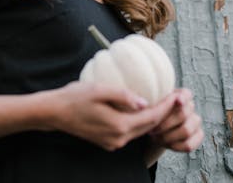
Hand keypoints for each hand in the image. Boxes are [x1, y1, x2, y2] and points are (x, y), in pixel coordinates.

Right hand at [46, 81, 184, 151]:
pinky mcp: (108, 142)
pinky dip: (140, 122)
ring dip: (152, 118)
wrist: (55, 113)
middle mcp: (119, 138)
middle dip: (163, 113)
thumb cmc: (76, 97)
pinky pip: (130, 132)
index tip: (177, 95)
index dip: (166, 107)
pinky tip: (142, 110)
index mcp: (119, 126)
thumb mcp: (100, 89)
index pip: (150, 118)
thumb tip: (145, 102)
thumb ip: (123, 96)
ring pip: (140, 130)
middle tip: (175, 98)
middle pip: (149, 127)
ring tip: (163, 102)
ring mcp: (113, 142)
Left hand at [147, 88, 203, 153]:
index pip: (186, 94)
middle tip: (152, 128)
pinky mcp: (197, 136)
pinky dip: (175, 145)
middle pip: (183, 114)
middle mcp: (190, 107)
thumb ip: (150, 102)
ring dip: (168, 135)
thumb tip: (142, 104)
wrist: (155, 129)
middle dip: (165, 123)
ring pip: (186, 130)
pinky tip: (165, 143)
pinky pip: (189, 144)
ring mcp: (195, 122)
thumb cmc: (152, 113)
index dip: (183, 98)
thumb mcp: (149, 105)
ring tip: (156, 136)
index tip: (177, 100)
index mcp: (181, 95)